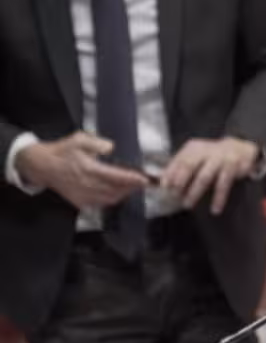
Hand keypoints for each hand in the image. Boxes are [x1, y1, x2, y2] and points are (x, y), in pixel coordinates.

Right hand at [14, 132, 147, 210]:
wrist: (43, 166)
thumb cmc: (61, 152)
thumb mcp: (78, 139)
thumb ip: (97, 142)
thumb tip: (111, 147)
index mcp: (87, 169)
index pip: (116, 176)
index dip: (133, 179)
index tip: (145, 179)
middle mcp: (87, 184)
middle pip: (117, 190)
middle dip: (132, 187)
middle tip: (143, 182)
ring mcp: (83, 195)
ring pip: (111, 199)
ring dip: (124, 193)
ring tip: (132, 186)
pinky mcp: (81, 202)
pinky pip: (102, 203)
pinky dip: (113, 198)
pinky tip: (118, 191)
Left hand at [161, 137, 259, 214]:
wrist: (241, 149)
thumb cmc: (214, 157)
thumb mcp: (197, 156)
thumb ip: (182, 166)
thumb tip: (163, 180)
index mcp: (193, 148)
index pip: (178, 160)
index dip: (170, 173)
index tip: (163, 187)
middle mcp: (205, 151)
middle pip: (189, 166)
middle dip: (180, 182)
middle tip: (173, 196)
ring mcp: (219, 158)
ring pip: (204, 177)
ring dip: (195, 192)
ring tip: (187, 205)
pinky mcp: (232, 167)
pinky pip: (224, 185)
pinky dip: (219, 198)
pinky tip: (215, 209)